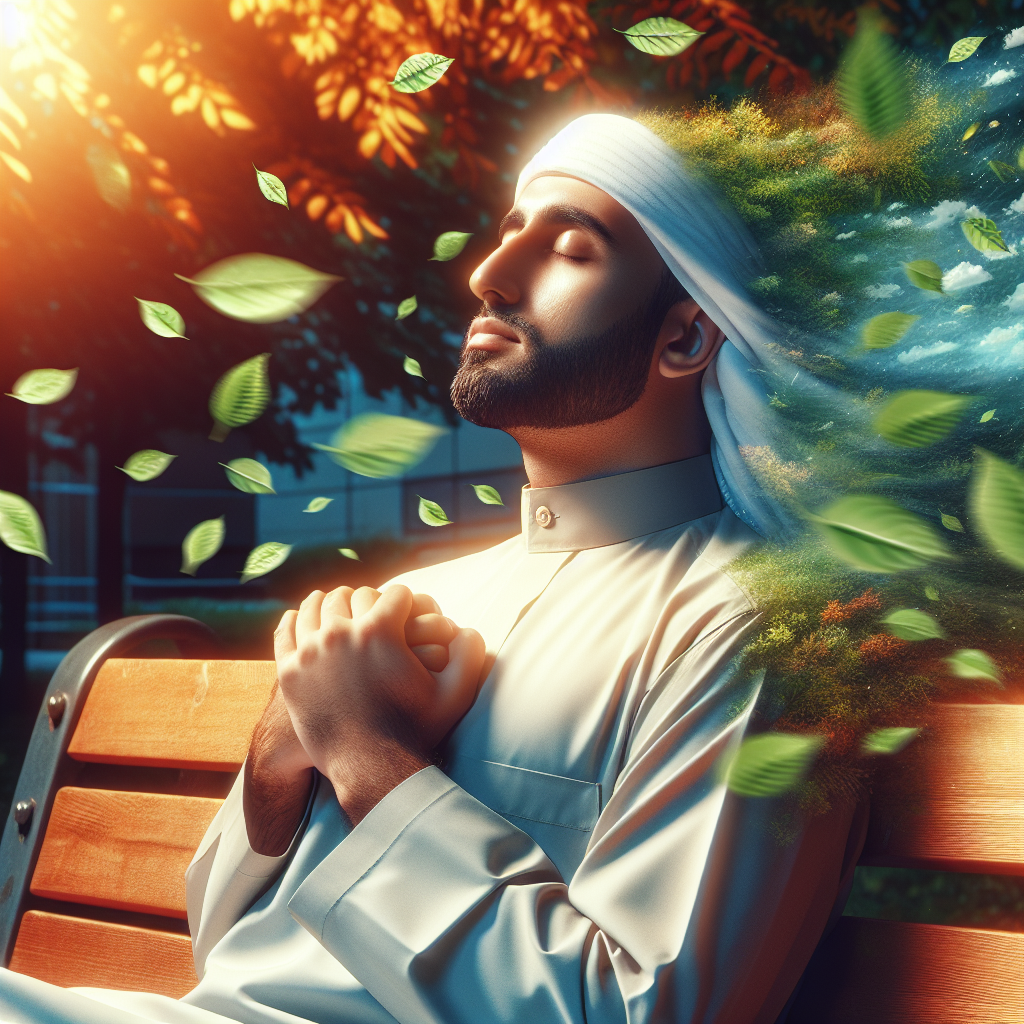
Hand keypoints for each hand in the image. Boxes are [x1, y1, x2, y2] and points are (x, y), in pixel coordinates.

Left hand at [275, 584, 484, 822]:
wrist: (371, 770)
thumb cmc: (416, 731)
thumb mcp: (455, 694)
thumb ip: (471, 655)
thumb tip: (467, 628)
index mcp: (380, 630)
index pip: (393, 593)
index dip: (405, 600)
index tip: (404, 610)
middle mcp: (341, 633)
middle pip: (354, 595)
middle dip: (368, 600)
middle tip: (373, 611)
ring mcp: (310, 652)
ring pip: (316, 606)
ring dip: (331, 603)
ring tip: (339, 609)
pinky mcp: (288, 672)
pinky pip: (287, 631)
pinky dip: (295, 619)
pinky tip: (302, 617)